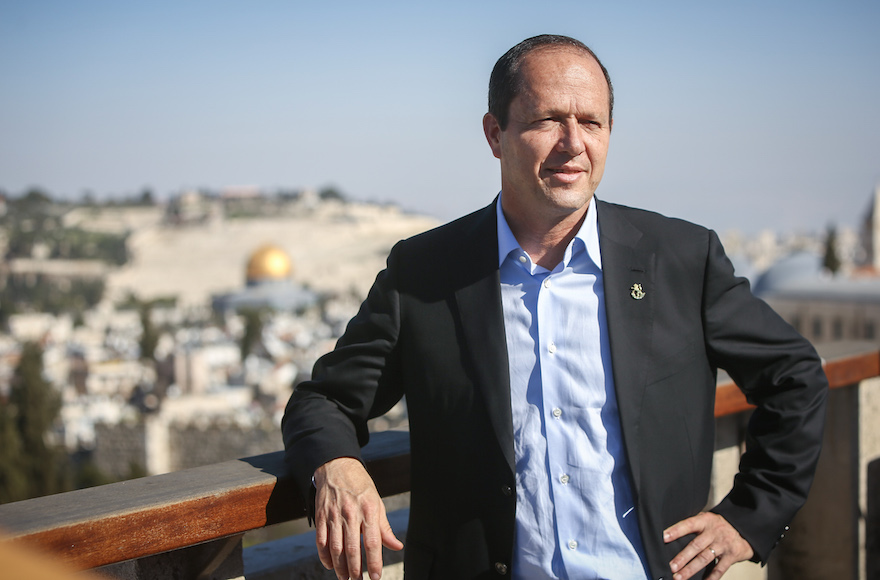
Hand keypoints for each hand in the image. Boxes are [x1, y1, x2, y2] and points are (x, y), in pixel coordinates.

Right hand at [313, 457, 403, 579]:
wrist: (337, 466)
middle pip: (353, 549)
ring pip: (336, 548)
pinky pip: (321, 541)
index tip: (376, 577)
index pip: (373, 542)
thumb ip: (384, 528)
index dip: (374, 562)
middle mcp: (351, 513)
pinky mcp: (321, 516)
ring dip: (340, 567)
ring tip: (345, 578)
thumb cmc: (360, 486)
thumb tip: (397, 546)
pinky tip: (330, 565)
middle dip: (355, 570)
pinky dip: (324, 556)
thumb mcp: (377, 502)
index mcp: (369, 510)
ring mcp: (334, 515)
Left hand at [663, 512, 753, 579]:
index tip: (664, 537)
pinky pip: (720, 569)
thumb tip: (671, 533)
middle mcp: (713, 533)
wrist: (744, 529)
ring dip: (691, 569)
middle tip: (671, 566)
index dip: (676, 531)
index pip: (688, 525)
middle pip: (696, 546)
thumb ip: (693, 525)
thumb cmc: (719, 525)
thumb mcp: (706, 519)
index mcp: (705, 521)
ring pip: (705, 558)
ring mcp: (723, 545)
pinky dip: (711, 577)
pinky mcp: (731, 556)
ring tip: (680, 577)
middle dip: (682, 557)